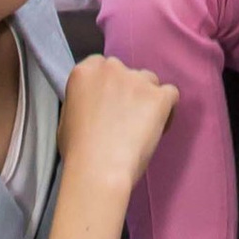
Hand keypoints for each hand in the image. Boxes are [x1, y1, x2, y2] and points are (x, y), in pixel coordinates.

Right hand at [57, 51, 176, 197]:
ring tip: (142, 127)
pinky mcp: (159, 95)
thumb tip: (93, 104)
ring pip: (149, 82)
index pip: (103, 67)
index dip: (108, 88)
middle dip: (128, 92)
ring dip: (147, 99)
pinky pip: (171, 95)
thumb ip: (83, 101)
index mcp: (86, 71)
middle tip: (124, 121)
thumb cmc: (77, 153)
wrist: (98, 171)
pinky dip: (167, 110)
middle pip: (127, 73)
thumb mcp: (67, 119)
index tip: (108, 107)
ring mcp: (138, 80)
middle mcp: (112, 67)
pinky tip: (158, 127)